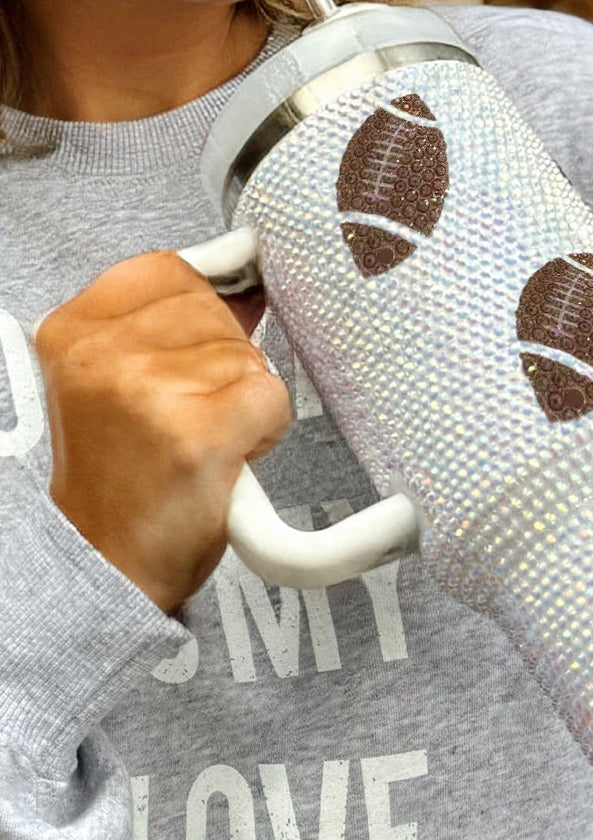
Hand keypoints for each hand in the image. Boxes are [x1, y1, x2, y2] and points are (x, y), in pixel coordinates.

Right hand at [35, 251, 291, 613]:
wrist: (105, 569)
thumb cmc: (121, 481)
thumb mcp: (120, 385)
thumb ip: (173, 328)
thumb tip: (247, 281)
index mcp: (73, 332)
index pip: (169, 270)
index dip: (206, 303)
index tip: (206, 345)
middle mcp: (102, 354)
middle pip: (215, 311)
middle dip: (225, 364)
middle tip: (195, 418)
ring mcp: (147, 391)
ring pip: (248, 358)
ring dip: (245, 402)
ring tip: (206, 443)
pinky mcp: (196, 434)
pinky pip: (271, 399)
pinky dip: (268, 431)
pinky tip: (232, 458)